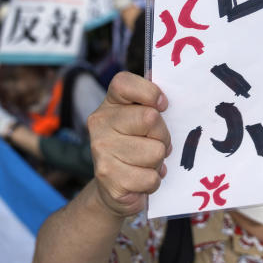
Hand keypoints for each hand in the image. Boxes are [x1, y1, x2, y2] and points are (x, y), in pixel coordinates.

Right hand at [86, 72, 170, 218]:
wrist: (112, 186)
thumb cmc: (135, 145)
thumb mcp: (140, 118)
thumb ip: (149, 100)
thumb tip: (157, 75)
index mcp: (110, 103)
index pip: (124, 83)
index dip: (150, 93)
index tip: (162, 106)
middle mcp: (100, 123)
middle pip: (151, 119)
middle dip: (162, 136)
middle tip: (154, 144)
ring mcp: (101, 150)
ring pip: (155, 152)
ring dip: (158, 162)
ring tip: (144, 164)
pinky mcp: (108, 178)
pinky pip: (150, 178)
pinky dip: (152, 182)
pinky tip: (139, 179)